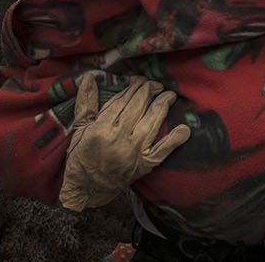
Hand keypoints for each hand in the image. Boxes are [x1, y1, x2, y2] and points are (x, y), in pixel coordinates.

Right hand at [59, 74, 190, 211]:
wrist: (88, 188)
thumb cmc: (82, 156)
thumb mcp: (79, 129)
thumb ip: (86, 102)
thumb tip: (89, 76)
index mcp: (100, 129)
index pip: (121, 102)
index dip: (133, 88)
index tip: (140, 80)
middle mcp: (118, 139)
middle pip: (137, 109)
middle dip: (148, 93)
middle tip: (156, 84)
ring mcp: (133, 152)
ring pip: (151, 124)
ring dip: (162, 107)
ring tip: (170, 95)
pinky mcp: (144, 164)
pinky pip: (162, 151)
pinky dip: (174, 140)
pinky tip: (184, 129)